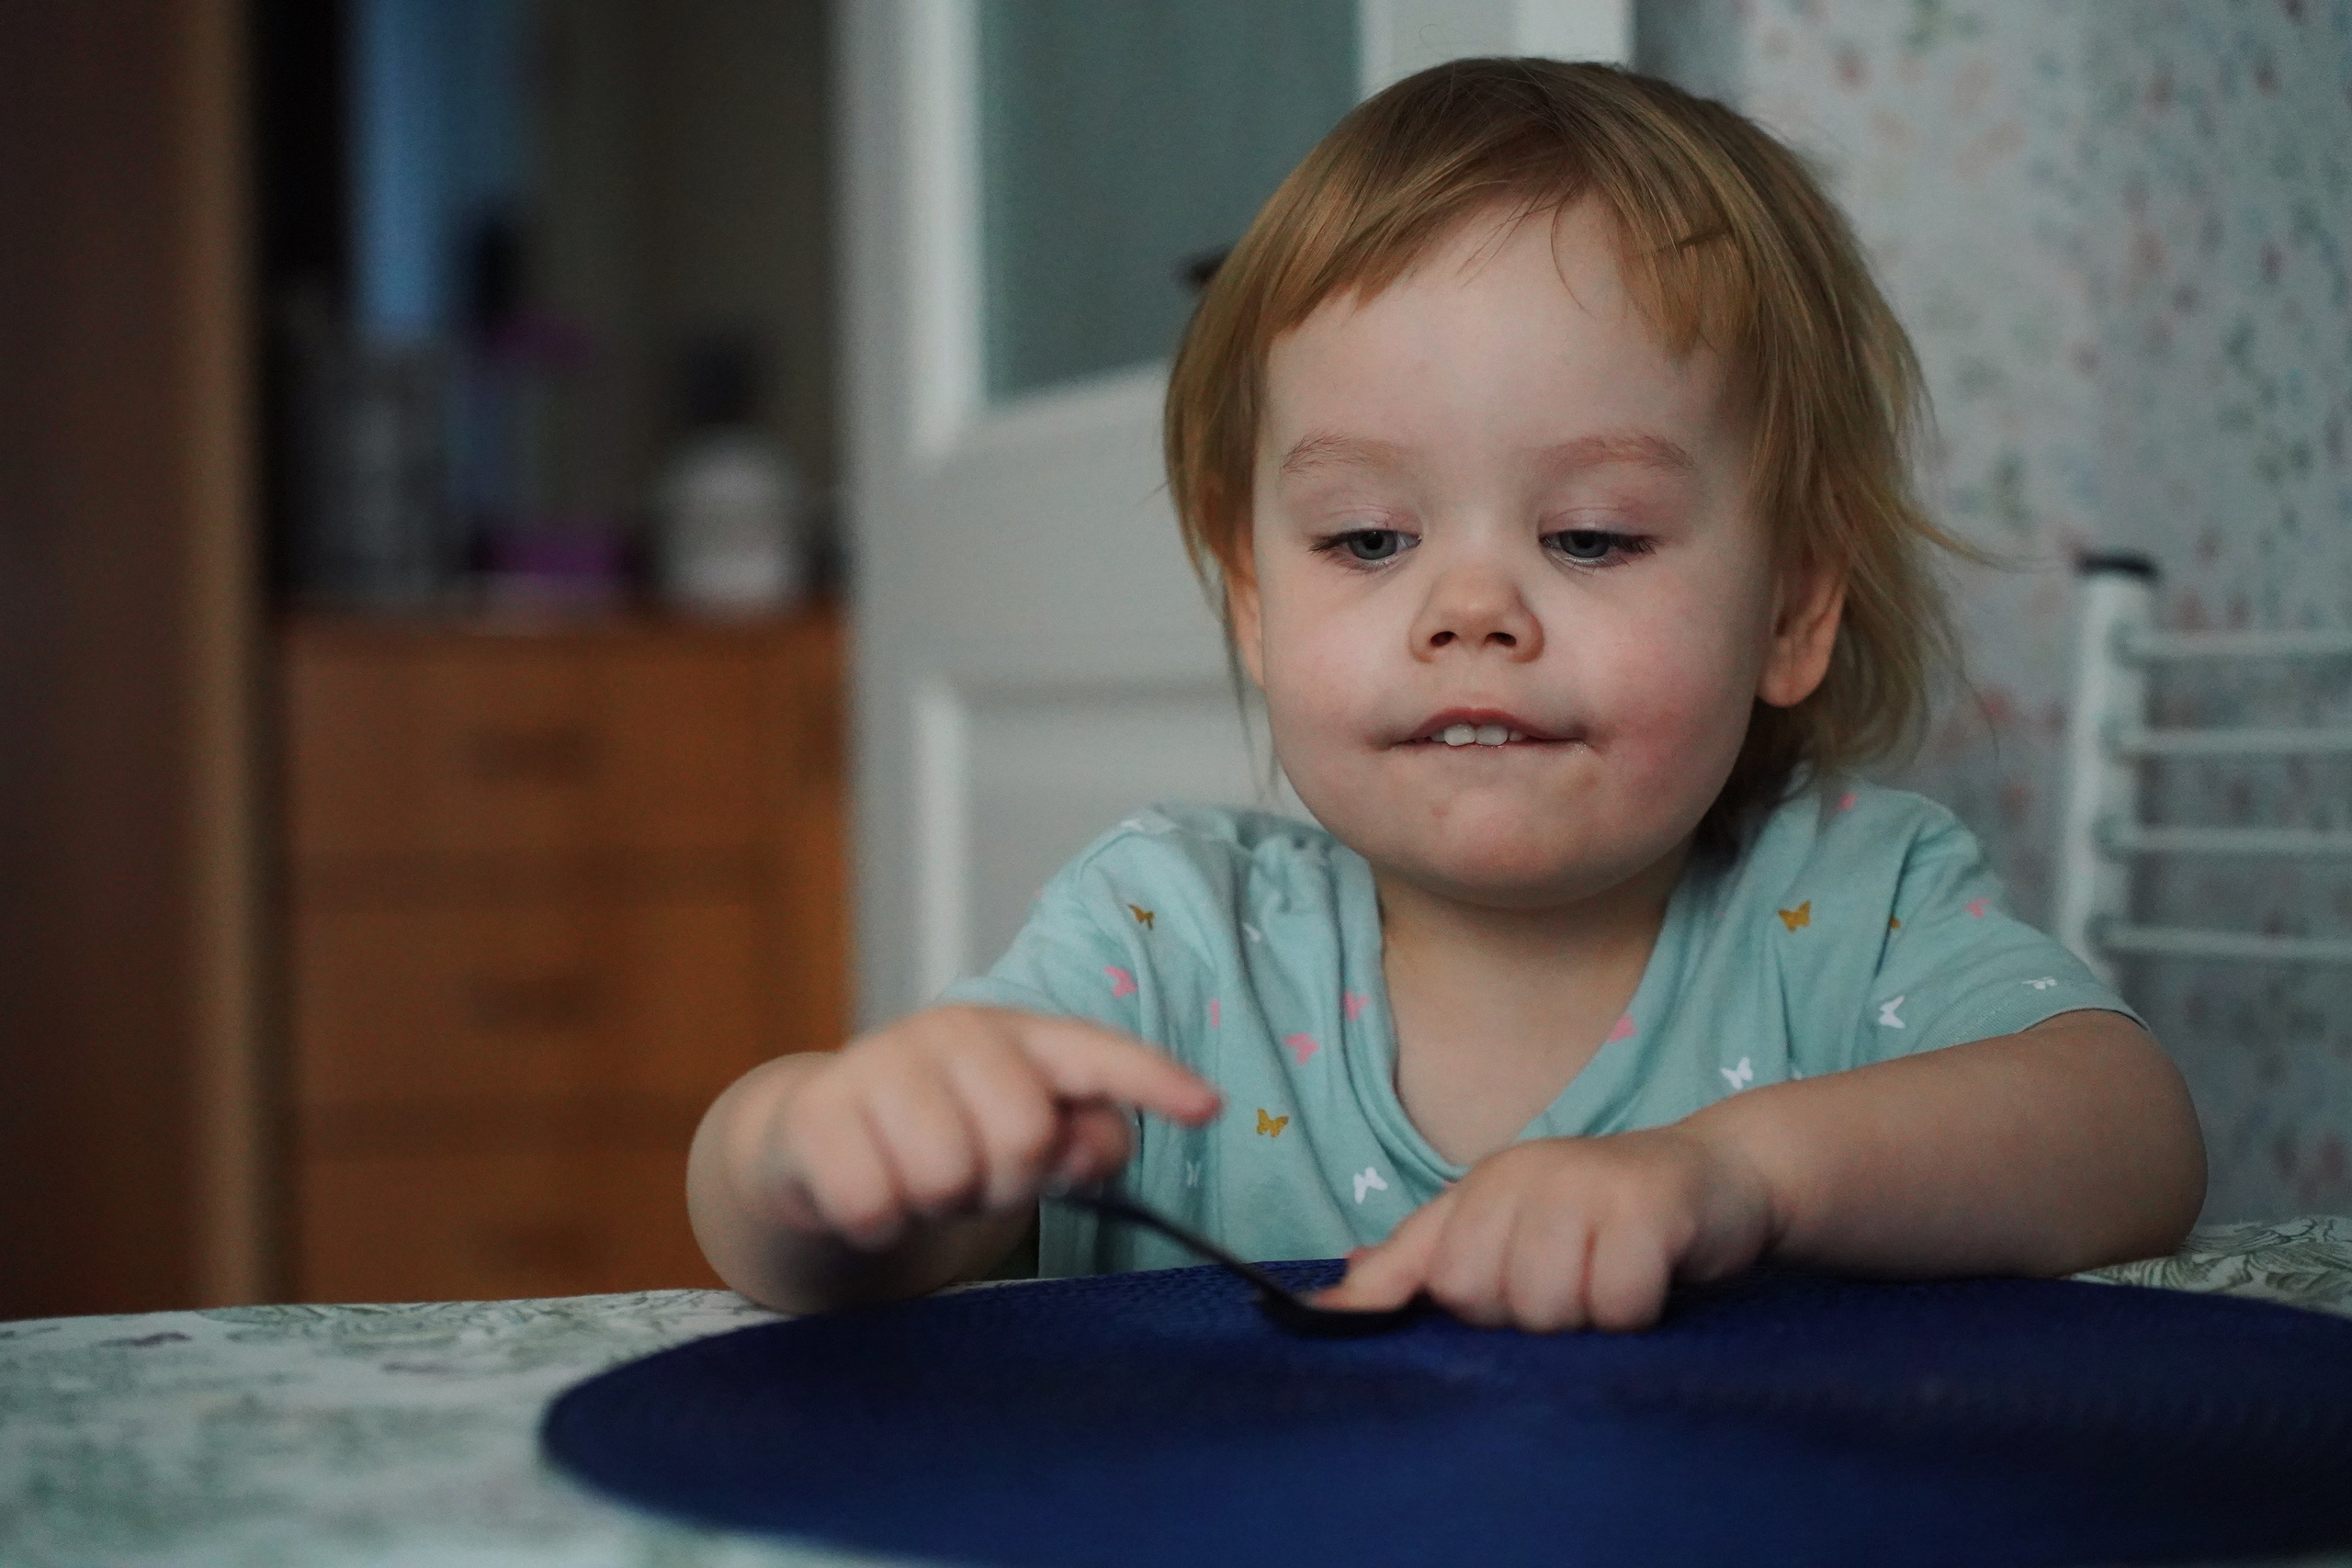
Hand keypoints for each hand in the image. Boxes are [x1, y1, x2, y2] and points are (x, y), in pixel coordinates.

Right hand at [762, 1004, 1220, 1250]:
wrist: (816, 1138)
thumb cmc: (948, 1135)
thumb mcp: (1024, 1139)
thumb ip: (1083, 1140)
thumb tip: (1091, 1148)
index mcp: (1019, 1035)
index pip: (1096, 1053)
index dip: (1154, 1080)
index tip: (1208, 1107)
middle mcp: (952, 1033)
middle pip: (1022, 1135)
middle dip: (1003, 1181)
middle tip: (972, 1177)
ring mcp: (879, 1064)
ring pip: (943, 1174)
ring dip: (935, 1203)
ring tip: (919, 1181)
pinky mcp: (816, 1113)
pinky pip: (874, 1204)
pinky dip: (878, 1221)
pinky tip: (871, 1194)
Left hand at [1314, 1127, 1776, 1331]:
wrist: (1723, 1176)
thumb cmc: (1605, 1218)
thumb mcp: (1509, 1229)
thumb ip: (1421, 1263)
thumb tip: (1332, 1300)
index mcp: (1482, 1186)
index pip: (1428, 1272)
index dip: (1465, 1311)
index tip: (1500, 1315)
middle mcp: (1524, 1174)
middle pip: (1483, 1299)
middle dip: (1529, 1319)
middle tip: (1576, 1287)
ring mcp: (1585, 1185)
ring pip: (1547, 1307)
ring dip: (1586, 1321)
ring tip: (1613, 1285)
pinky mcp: (1648, 1207)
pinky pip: (1616, 1304)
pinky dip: (1635, 1313)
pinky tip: (1652, 1286)